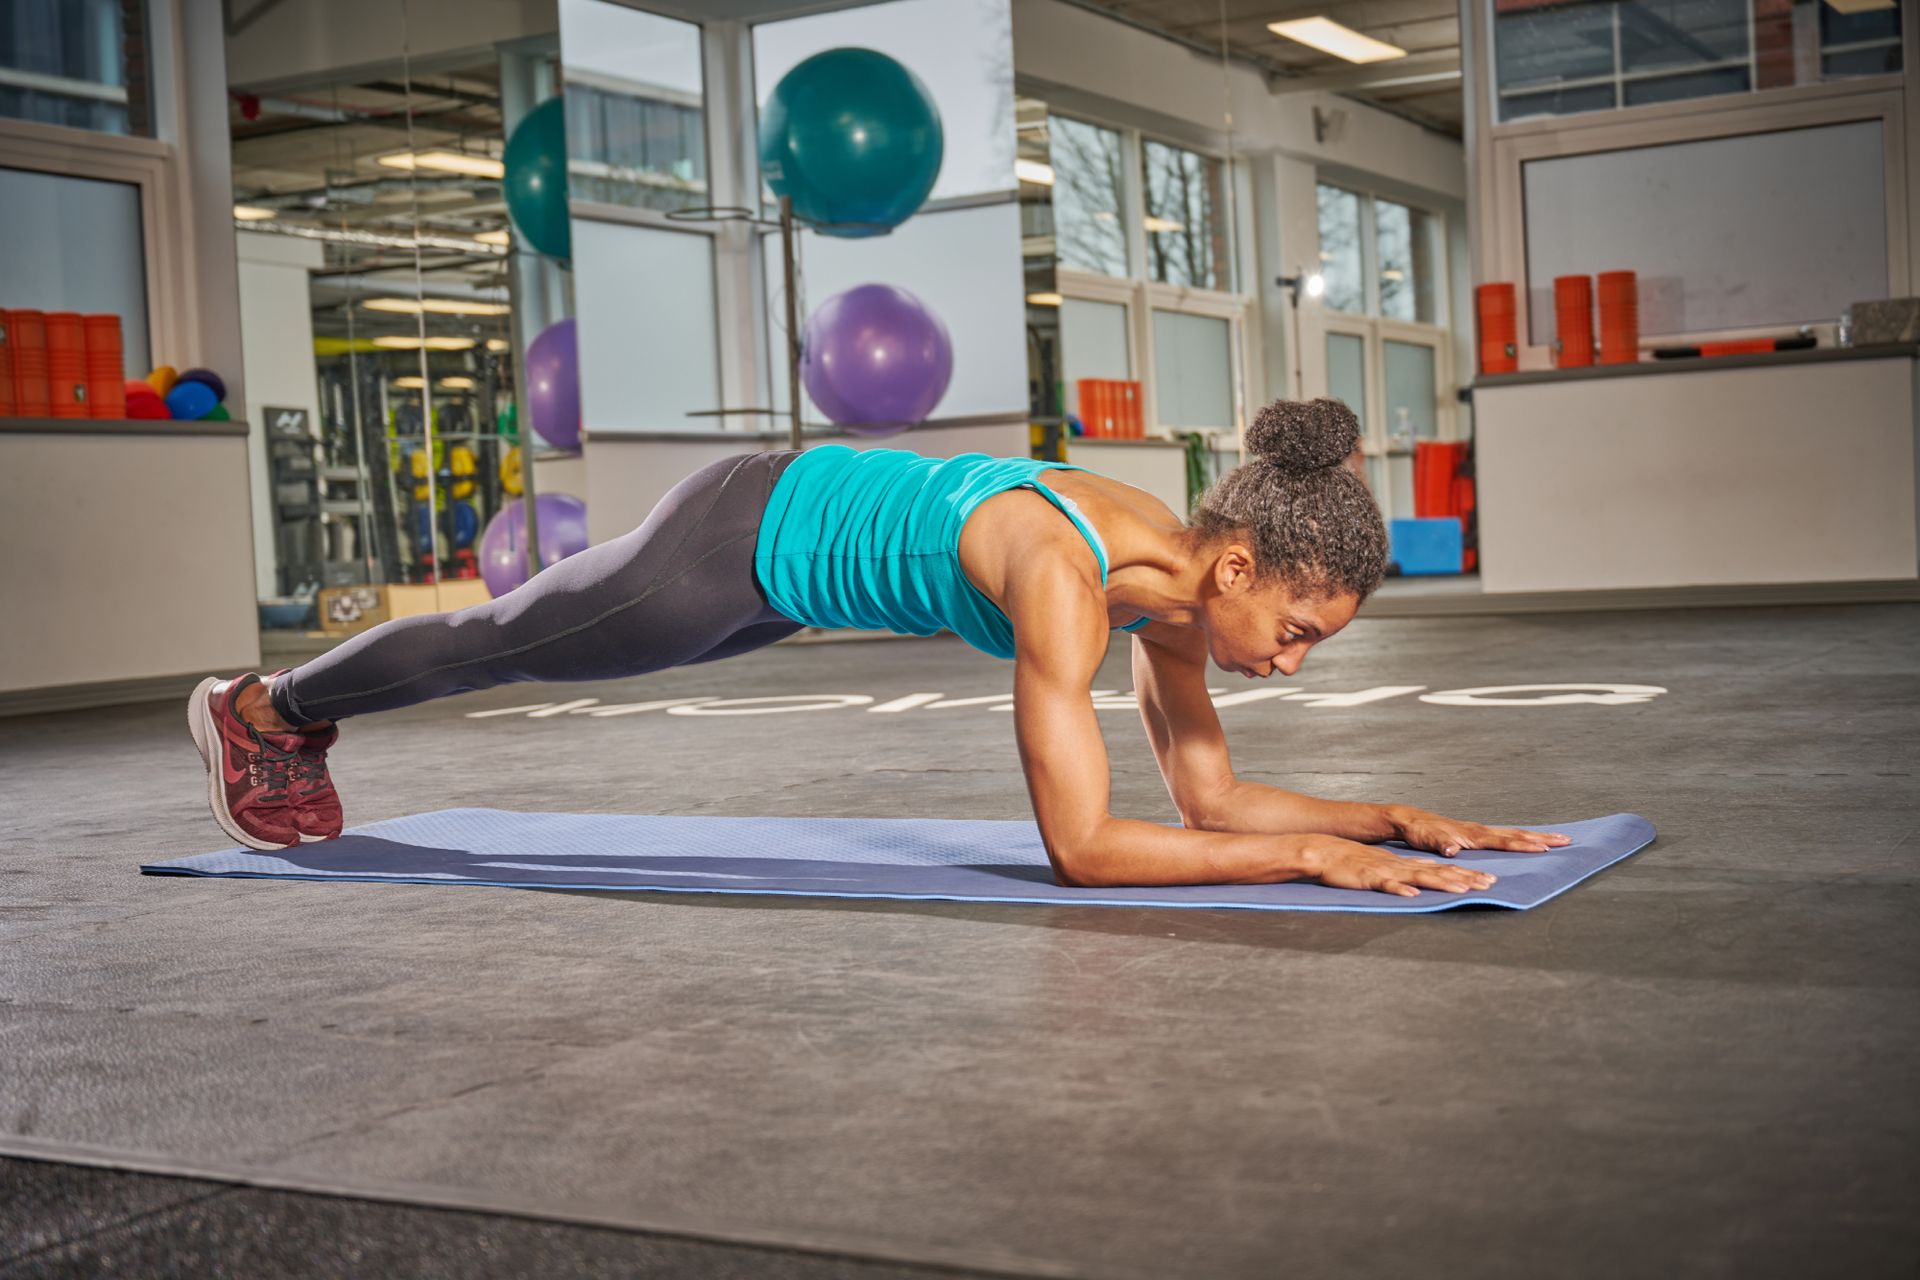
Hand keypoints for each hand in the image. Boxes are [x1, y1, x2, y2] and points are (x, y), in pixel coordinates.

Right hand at [1291, 834, 1497, 897]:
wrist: (1326, 853)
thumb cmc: (1357, 863)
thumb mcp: (1389, 865)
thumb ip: (1411, 869)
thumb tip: (1434, 871)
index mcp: (1408, 865)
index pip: (1443, 869)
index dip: (1467, 874)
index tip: (1490, 880)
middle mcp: (1403, 867)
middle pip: (1439, 872)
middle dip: (1466, 878)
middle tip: (1490, 883)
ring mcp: (1387, 871)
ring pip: (1419, 877)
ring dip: (1441, 882)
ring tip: (1462, 888)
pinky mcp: (1369, 878)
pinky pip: (1386, 885)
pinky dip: (1399, 889)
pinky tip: (1411, 894)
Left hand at [1388, 807, 1569, 857]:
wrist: (1410, 819)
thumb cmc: (1418, 831)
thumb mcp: (1426, 839)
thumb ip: (1440, 843)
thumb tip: (1453, 850)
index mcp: (1472, 834)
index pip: (1503, 840)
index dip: (1523, 845)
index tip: (1544, 847)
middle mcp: (1479, 831)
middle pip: (1516, 834)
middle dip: (1541, 838)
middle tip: (1567, 840)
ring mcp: (1479, 831)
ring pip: (1514, 833)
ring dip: (1536, 837)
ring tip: (1558, 839)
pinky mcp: (1477, 834)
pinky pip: (1506, 836)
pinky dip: (1522, 838)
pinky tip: (1531, 842)